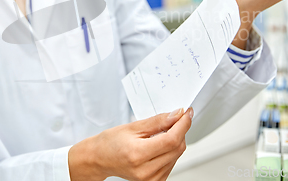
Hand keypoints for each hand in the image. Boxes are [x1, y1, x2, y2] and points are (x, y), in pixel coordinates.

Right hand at [68, 108, 193, 180]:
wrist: (100, 159)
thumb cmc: (111, 143)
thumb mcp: (133, 126)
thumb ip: (158, 121)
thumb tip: (177, 115)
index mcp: (138, 155)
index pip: (171, 140)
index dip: (183, 124)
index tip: (187, 113)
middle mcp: (146, 171)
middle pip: (177, 148)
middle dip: (180, 130)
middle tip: (174, 118)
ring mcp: (151, 179)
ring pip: (177, 155)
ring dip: (175, 140)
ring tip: (159, 133)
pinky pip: (172, 163)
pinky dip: (170, 150)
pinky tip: (159, 144)